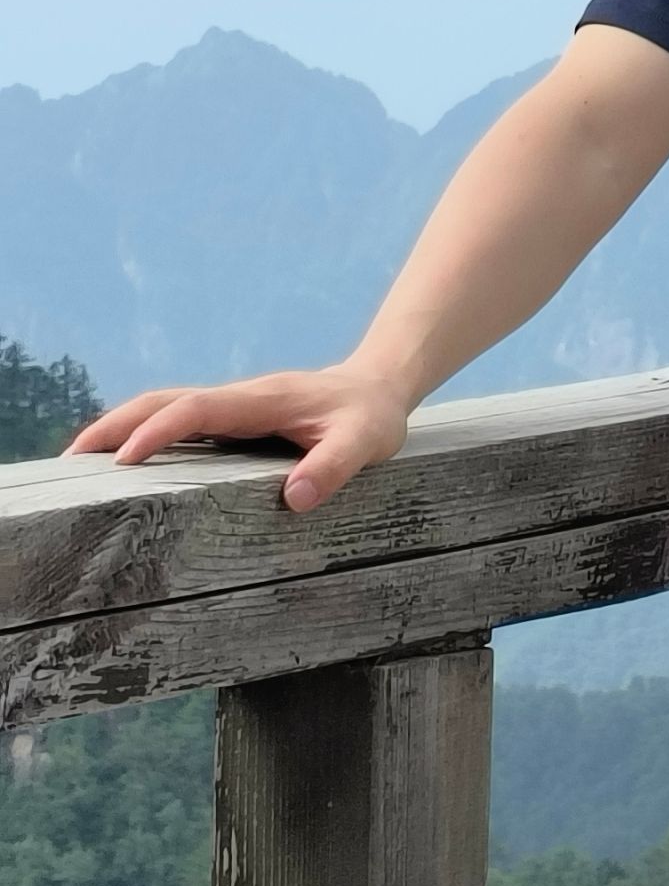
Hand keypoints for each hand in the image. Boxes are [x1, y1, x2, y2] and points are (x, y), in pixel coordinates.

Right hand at [64, 363, 413, 512]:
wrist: (378, 385)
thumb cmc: (371, 416)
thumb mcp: (366, 442)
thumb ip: (335, 467)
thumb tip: (295, 500)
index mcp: (262, 400)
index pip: (197, 409)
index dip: (159, 430)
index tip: (125, 458)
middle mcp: (239, 398)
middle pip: (163, 400)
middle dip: (116, 424)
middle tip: (73, 459)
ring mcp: (233, 406)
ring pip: (165, 406)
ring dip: (122, 426)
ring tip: (81, 462)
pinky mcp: (234, 418)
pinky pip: (180, 420)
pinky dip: (145, 432)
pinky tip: (126, 460)